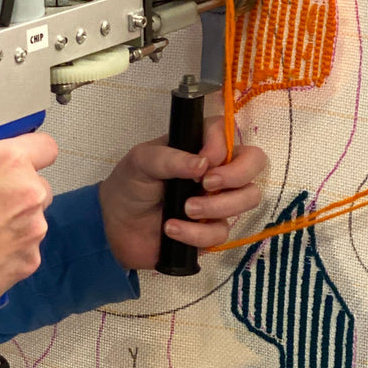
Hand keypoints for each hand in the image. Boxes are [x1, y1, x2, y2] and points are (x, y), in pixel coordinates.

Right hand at [0, 133, 57, 314]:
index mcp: (9, 160)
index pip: (45, 145)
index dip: (30, 151)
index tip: (17, 159)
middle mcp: (29, 193)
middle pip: (38, 184)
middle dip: (17, 189)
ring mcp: (33, 229)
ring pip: (33, 218)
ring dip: (13, 220)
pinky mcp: (28, 261)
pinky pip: (24, 249)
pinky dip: (8, 250)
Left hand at [98, 117, 266, 270]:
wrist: (113, 227)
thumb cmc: (129, 185)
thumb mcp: (141, 161)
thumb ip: (170, 158)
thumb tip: (203, 163)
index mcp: (198, 147)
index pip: (230, 134)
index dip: (223, 145)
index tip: (202, 159)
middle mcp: (215, 170)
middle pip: (255, 163)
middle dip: (237, 175)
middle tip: (207, 183)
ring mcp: (217, 200)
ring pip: (248, 198)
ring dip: (218, 206)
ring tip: (185, 210)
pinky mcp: (211, 230)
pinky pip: (222, 233)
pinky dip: (196, 233)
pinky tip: (172, 229)